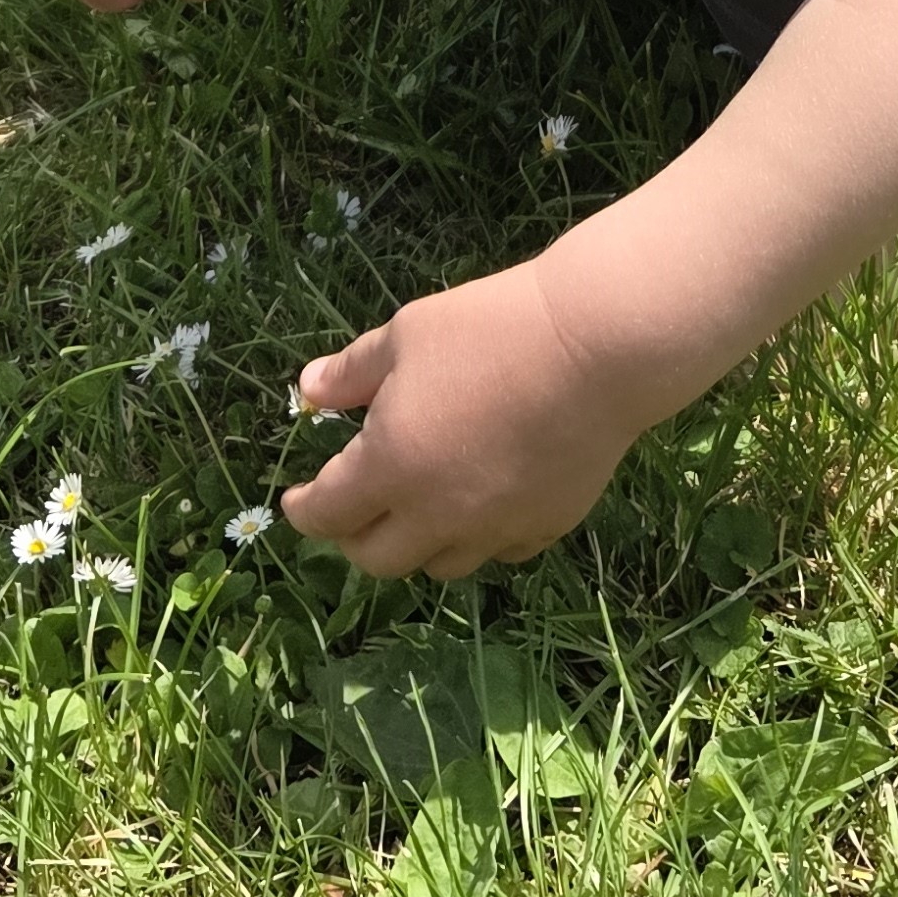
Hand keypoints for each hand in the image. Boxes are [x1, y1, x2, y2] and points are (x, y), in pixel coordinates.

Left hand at [281, 262, 645, 578]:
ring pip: (439, 567)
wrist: (598, 346)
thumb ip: (351, 373)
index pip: (327, 516)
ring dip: (417, 544)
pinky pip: (499, 552)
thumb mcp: (406, 335)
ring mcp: (494, 528)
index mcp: (389, 467)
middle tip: (355, 508)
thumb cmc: (490, 329)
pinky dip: (479, 537)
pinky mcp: (545, 526)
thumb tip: (308, 392)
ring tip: (420, 509)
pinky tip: (483, 504)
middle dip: (354, 538)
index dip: (304, 510)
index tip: (299, 497)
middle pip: (377, 560)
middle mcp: (436, 515)